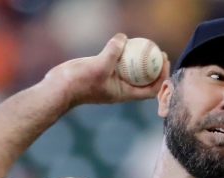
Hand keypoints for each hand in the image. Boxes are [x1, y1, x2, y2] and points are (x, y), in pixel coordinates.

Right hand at [43, 33, 169, 109]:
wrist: (59, 88)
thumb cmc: (79, 82)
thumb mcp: (99, 66)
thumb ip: (113, 52)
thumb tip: (123, 38)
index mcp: (125, 94)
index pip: (151, 89)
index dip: (162, 77)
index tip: (164, 62)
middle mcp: (121, 89)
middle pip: (145, 80)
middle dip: (155, 67)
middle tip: (159, 51)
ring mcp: (112, 81)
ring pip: (132, 71)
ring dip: (140, 60)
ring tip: (146, 45)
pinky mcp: (103, 73)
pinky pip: (118, 63)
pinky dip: (124, 54)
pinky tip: (125, 41)